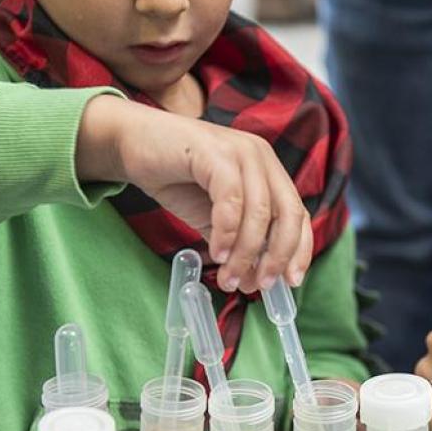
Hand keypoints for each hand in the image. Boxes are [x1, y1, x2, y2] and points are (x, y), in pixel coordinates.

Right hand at [78, 95, 311, 292]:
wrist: (132, 145)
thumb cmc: (174, 179)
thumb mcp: (213, 218)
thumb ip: (237, 244)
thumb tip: (256, 281)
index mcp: (267, 171)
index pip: (296, 214)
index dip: (299, 250)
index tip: (290, 283)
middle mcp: (261, 157)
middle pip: (287, 213)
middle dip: (277, 256)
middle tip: (260, 286)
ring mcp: (240, 151)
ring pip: (259, 211)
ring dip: (246, 253)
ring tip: (229, 278)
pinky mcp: (215, 151)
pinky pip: (231, 199)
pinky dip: (227, 232)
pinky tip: (216, 253)